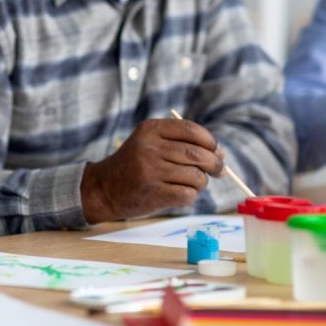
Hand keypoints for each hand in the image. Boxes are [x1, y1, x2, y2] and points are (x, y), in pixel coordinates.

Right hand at [80, 118, 222, 221]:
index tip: (216, 151)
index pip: (191, 130)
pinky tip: (180, 193)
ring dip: (201, 183)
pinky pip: (188, 194)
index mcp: (150, 129)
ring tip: (192, 184)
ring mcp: (150, 170)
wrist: (104, 188)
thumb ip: (183, 145)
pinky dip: (190, 195)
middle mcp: (149, 147)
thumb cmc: (135, 165)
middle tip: (219, 171)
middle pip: (197, 154)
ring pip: (196, 176)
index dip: (210, 141)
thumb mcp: (151, 144)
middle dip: (214, 164)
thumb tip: (221, 155)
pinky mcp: (153, 192)